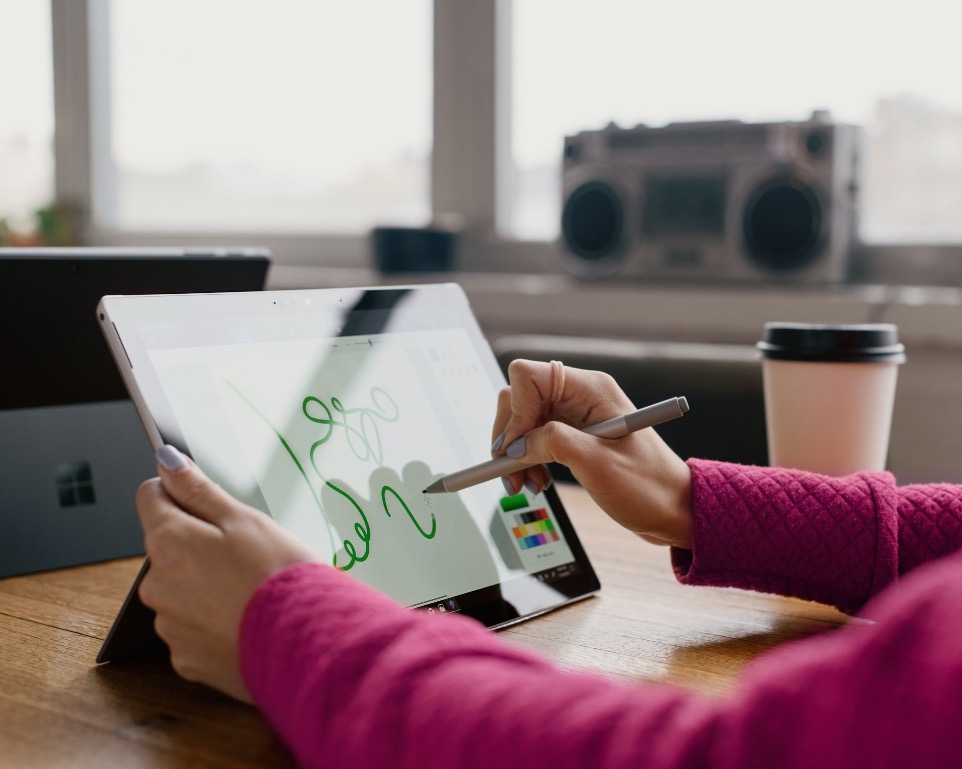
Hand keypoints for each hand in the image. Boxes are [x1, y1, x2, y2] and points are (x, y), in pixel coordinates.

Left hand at [136, 445, 318, 701]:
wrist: (306, 643)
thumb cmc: (279, 576)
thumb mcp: (245, 519)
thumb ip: (198, 490)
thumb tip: (166, 462)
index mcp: (168, 542)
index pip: (150, 497)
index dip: (180, 492)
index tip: (209, 502)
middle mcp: (157, 586)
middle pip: (167, 548)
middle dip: (198, 546)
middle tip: (246, 553)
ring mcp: (169, 627)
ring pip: (181, 591)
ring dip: (206, 587)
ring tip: (250, 592)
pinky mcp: (186, 661)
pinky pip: (193, 631)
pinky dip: (214, 624)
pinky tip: (246, 621)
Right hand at [491, 360, 692, 548]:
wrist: (674, 510)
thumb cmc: (648, 487)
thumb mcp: (598, 465)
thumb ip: (553, 444)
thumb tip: (516, 444)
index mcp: (591, 389)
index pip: (528, 377)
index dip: (514, 411)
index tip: (514, 449)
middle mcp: (580, 395)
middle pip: (519, 398)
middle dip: (509, 436)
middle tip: (510, 474)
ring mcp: (574, 415)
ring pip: (522, 421)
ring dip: (516, 453)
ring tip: (527, 485)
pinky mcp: (572, 435)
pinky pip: (534, 438)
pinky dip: (527, 461)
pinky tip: (537, 481)